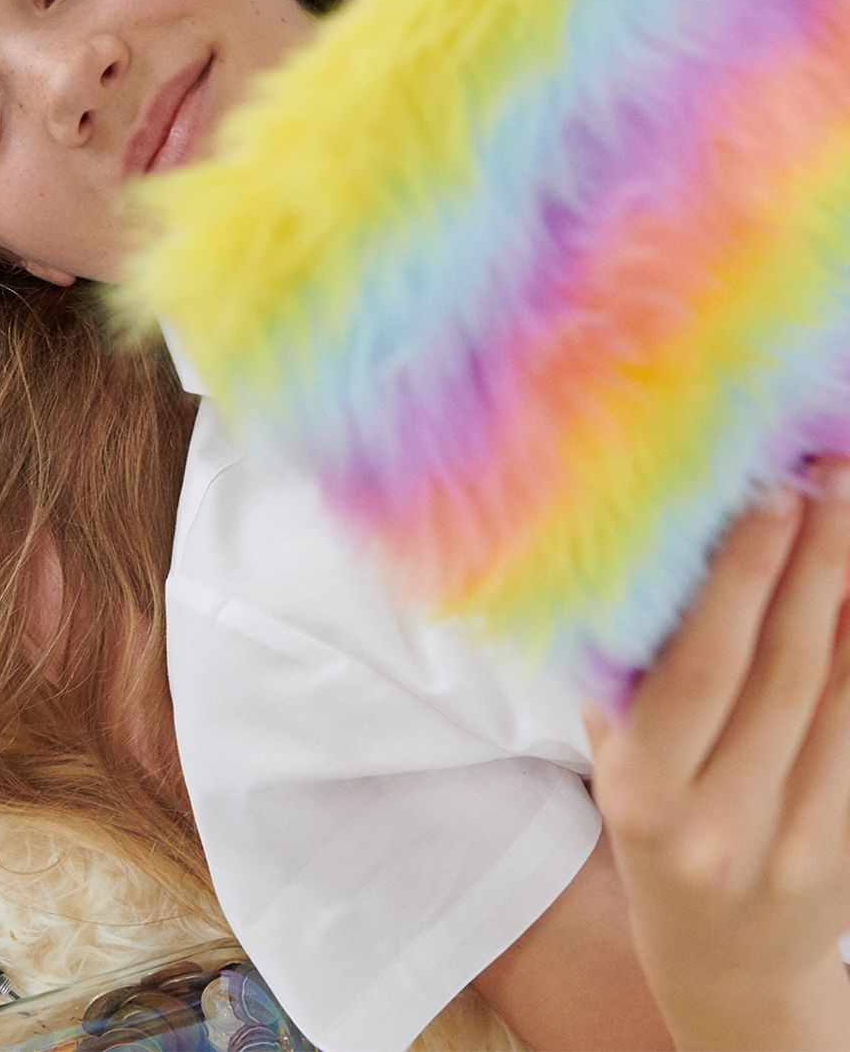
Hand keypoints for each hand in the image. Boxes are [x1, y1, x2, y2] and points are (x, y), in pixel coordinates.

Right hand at [582, 457, 849, 1048]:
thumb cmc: (658, 835)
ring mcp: (795, 845)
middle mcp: (718, 823)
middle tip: (828, 478)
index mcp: (641, 792)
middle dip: (812, 560)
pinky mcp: (849, 851)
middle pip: (783, 667)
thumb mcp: (619, 763)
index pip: (702, 664)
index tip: (769, 492)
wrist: (727, 969)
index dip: (742, 574)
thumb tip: (664, 548)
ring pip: (841, 695)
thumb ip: (631, 675)